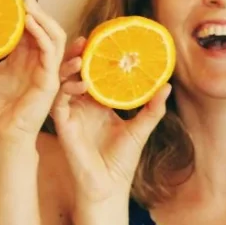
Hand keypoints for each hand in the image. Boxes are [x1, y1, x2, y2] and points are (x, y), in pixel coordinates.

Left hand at [0, 0, 66, 145]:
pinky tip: (27, 21)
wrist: (0, 135)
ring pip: (52, 32)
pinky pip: (50, 51)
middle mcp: (37, 58)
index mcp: (23, 55)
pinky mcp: (50, 80)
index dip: (18, 2)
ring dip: (40, 13)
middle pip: (41, 21)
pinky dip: (40, 34)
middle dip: (29, 0)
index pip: (25, 23)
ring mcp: (46, 68)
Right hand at [52, 37, 171, 204]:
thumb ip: (152, 107)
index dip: (95, 56)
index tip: (103, 38)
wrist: (109, 186)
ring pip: (63, 82)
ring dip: (69, 66)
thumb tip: (167, 85)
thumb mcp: (141, 128)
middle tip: (86, 39)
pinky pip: (58, 101)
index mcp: (98, 103)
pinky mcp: (62, 125)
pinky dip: (66, 89)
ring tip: (81, 55)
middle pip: (75, 72)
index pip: (94, 73)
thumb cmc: (122, 159)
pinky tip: (79, 82)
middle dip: (78, 54)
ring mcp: (71, 113)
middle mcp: (82, 105)